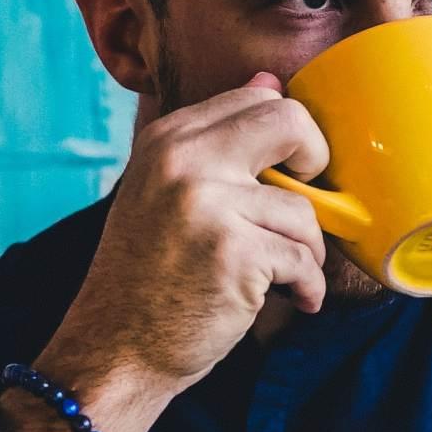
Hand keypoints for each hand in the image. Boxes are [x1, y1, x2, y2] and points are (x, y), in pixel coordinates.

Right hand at [0, 76, 330, 431]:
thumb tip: (270, 83)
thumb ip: (215, 142)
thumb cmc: (148, 277)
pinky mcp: (235, 253)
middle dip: (316, 163)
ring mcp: (209, 205)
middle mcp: (185, 161)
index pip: (255, 99)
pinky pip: (304, 260)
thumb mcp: (165, 192)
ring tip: (285, 277)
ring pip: (304, 210)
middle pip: (291, 123)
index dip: (289, 135)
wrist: (115, 348)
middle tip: (304, 207)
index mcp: (168, 140)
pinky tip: (293, 301)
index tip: (292, 172)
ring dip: (306, 252)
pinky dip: (307, 288)